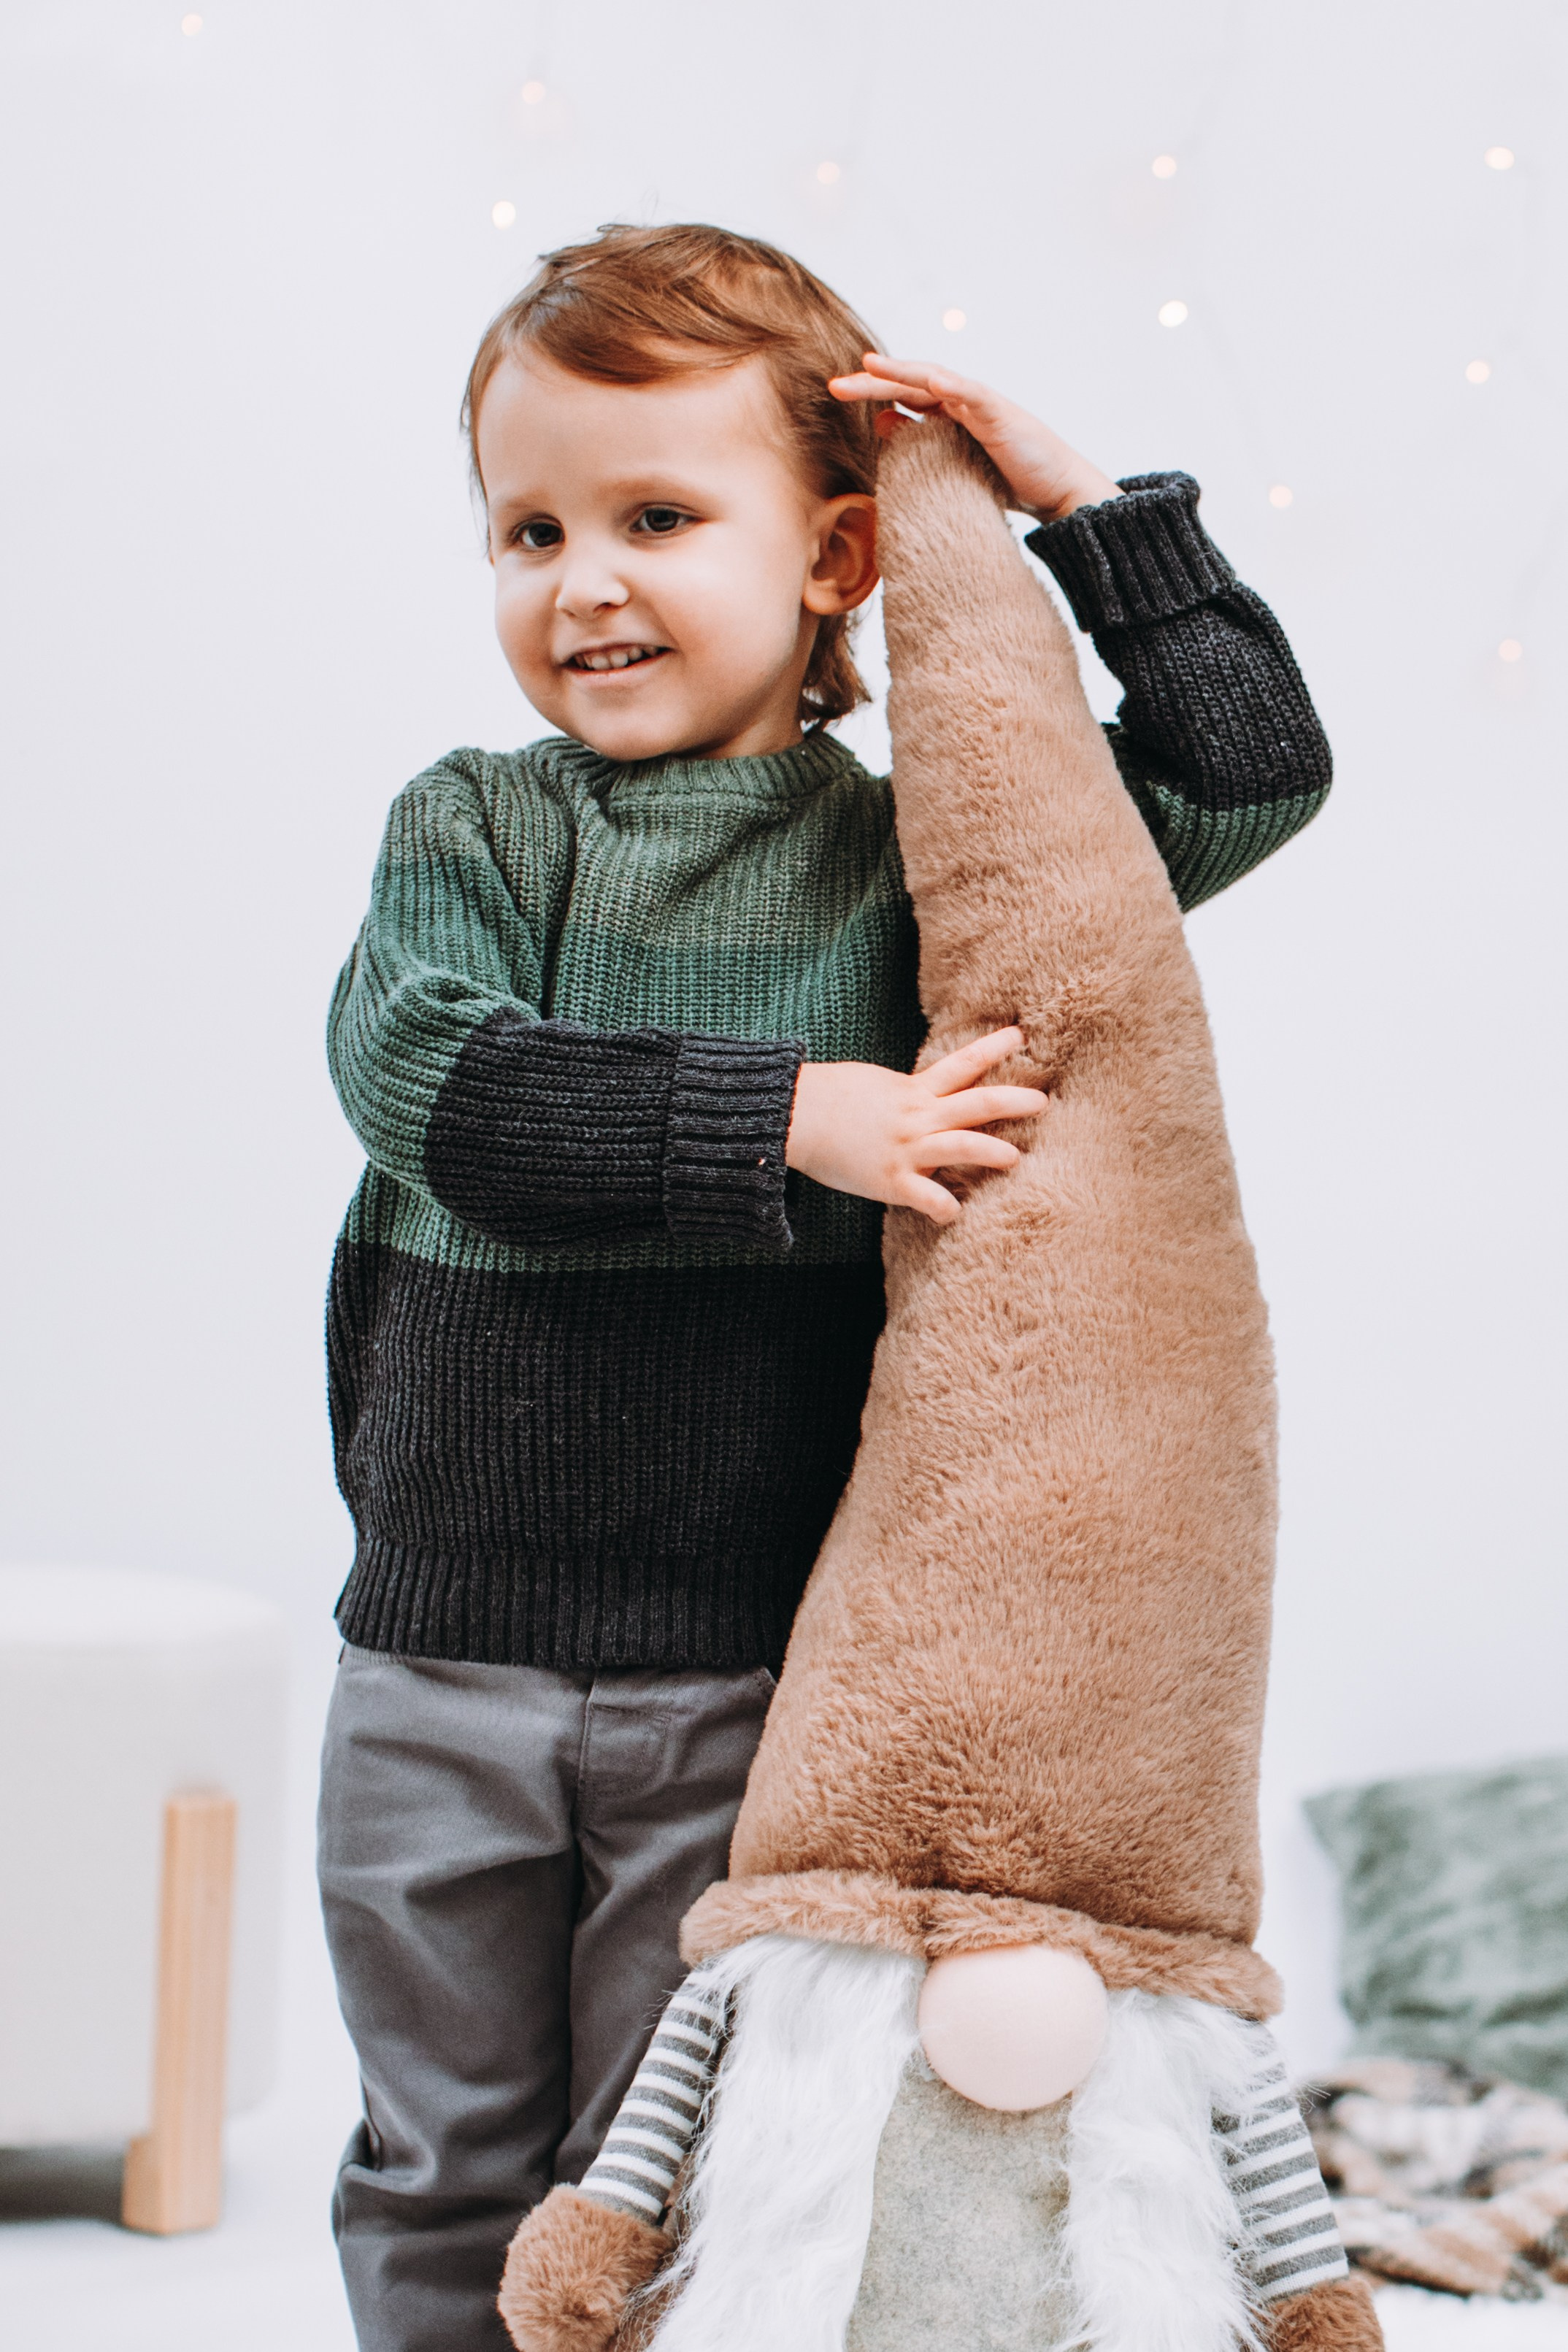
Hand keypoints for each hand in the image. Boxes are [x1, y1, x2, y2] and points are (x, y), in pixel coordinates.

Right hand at [786, 1027, 1046, 1224]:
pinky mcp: (890, 1180)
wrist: (792, 1115)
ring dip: (991, 1151)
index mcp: (913, 1091)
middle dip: (1011, 1100)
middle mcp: (917, 1117)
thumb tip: (919, 1096)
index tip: (1021, 1035)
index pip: (961, 1064)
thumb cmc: (827, 1097)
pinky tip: (954, 1214)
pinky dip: (942, 1207)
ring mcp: (906, 1149)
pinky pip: (925, 1197)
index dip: (992, 1048)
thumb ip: (903, 1094)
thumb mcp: (873, 1085)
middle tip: (1042, 1100)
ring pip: (960, 1146)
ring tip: (1015, 1158)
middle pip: (975, 1103)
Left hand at [828, 354, 1119, 523]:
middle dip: (872, 381)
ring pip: (935, 380)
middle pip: (910, 383)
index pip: (903, 396)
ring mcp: (981, 405)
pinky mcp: (1001, 415)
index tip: (836, 392)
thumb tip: (880, 422)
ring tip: (869, 367)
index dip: (870, 392)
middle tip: (835, 385)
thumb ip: (919, 443)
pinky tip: (928, 380)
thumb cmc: (1007, 479)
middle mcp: (962, 402)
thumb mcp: (952, 463)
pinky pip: (972, 394)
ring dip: (901, 373)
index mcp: (949, 415)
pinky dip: (950, 384)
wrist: (1057, 491)